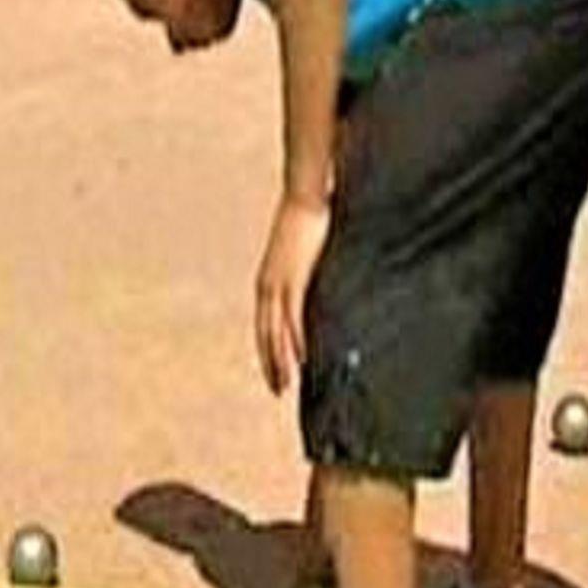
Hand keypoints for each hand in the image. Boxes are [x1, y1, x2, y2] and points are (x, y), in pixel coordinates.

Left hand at [254, 195, 330, 396]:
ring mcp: (277, 283)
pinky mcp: (292, 279)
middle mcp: (267, 286)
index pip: (266, 325)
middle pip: (266, 335)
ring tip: (286, 384)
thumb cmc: (308, 221)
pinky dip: (295, 340)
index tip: (277, 372)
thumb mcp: (305, 254)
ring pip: (275, 332)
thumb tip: (322, 284)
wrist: (304, 197)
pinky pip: (292, 317)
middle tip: (278, 390)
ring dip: (281, 360)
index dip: (270, 350)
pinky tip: (302, 359)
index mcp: (269, 281)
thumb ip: (309, 272)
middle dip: (271, 364)